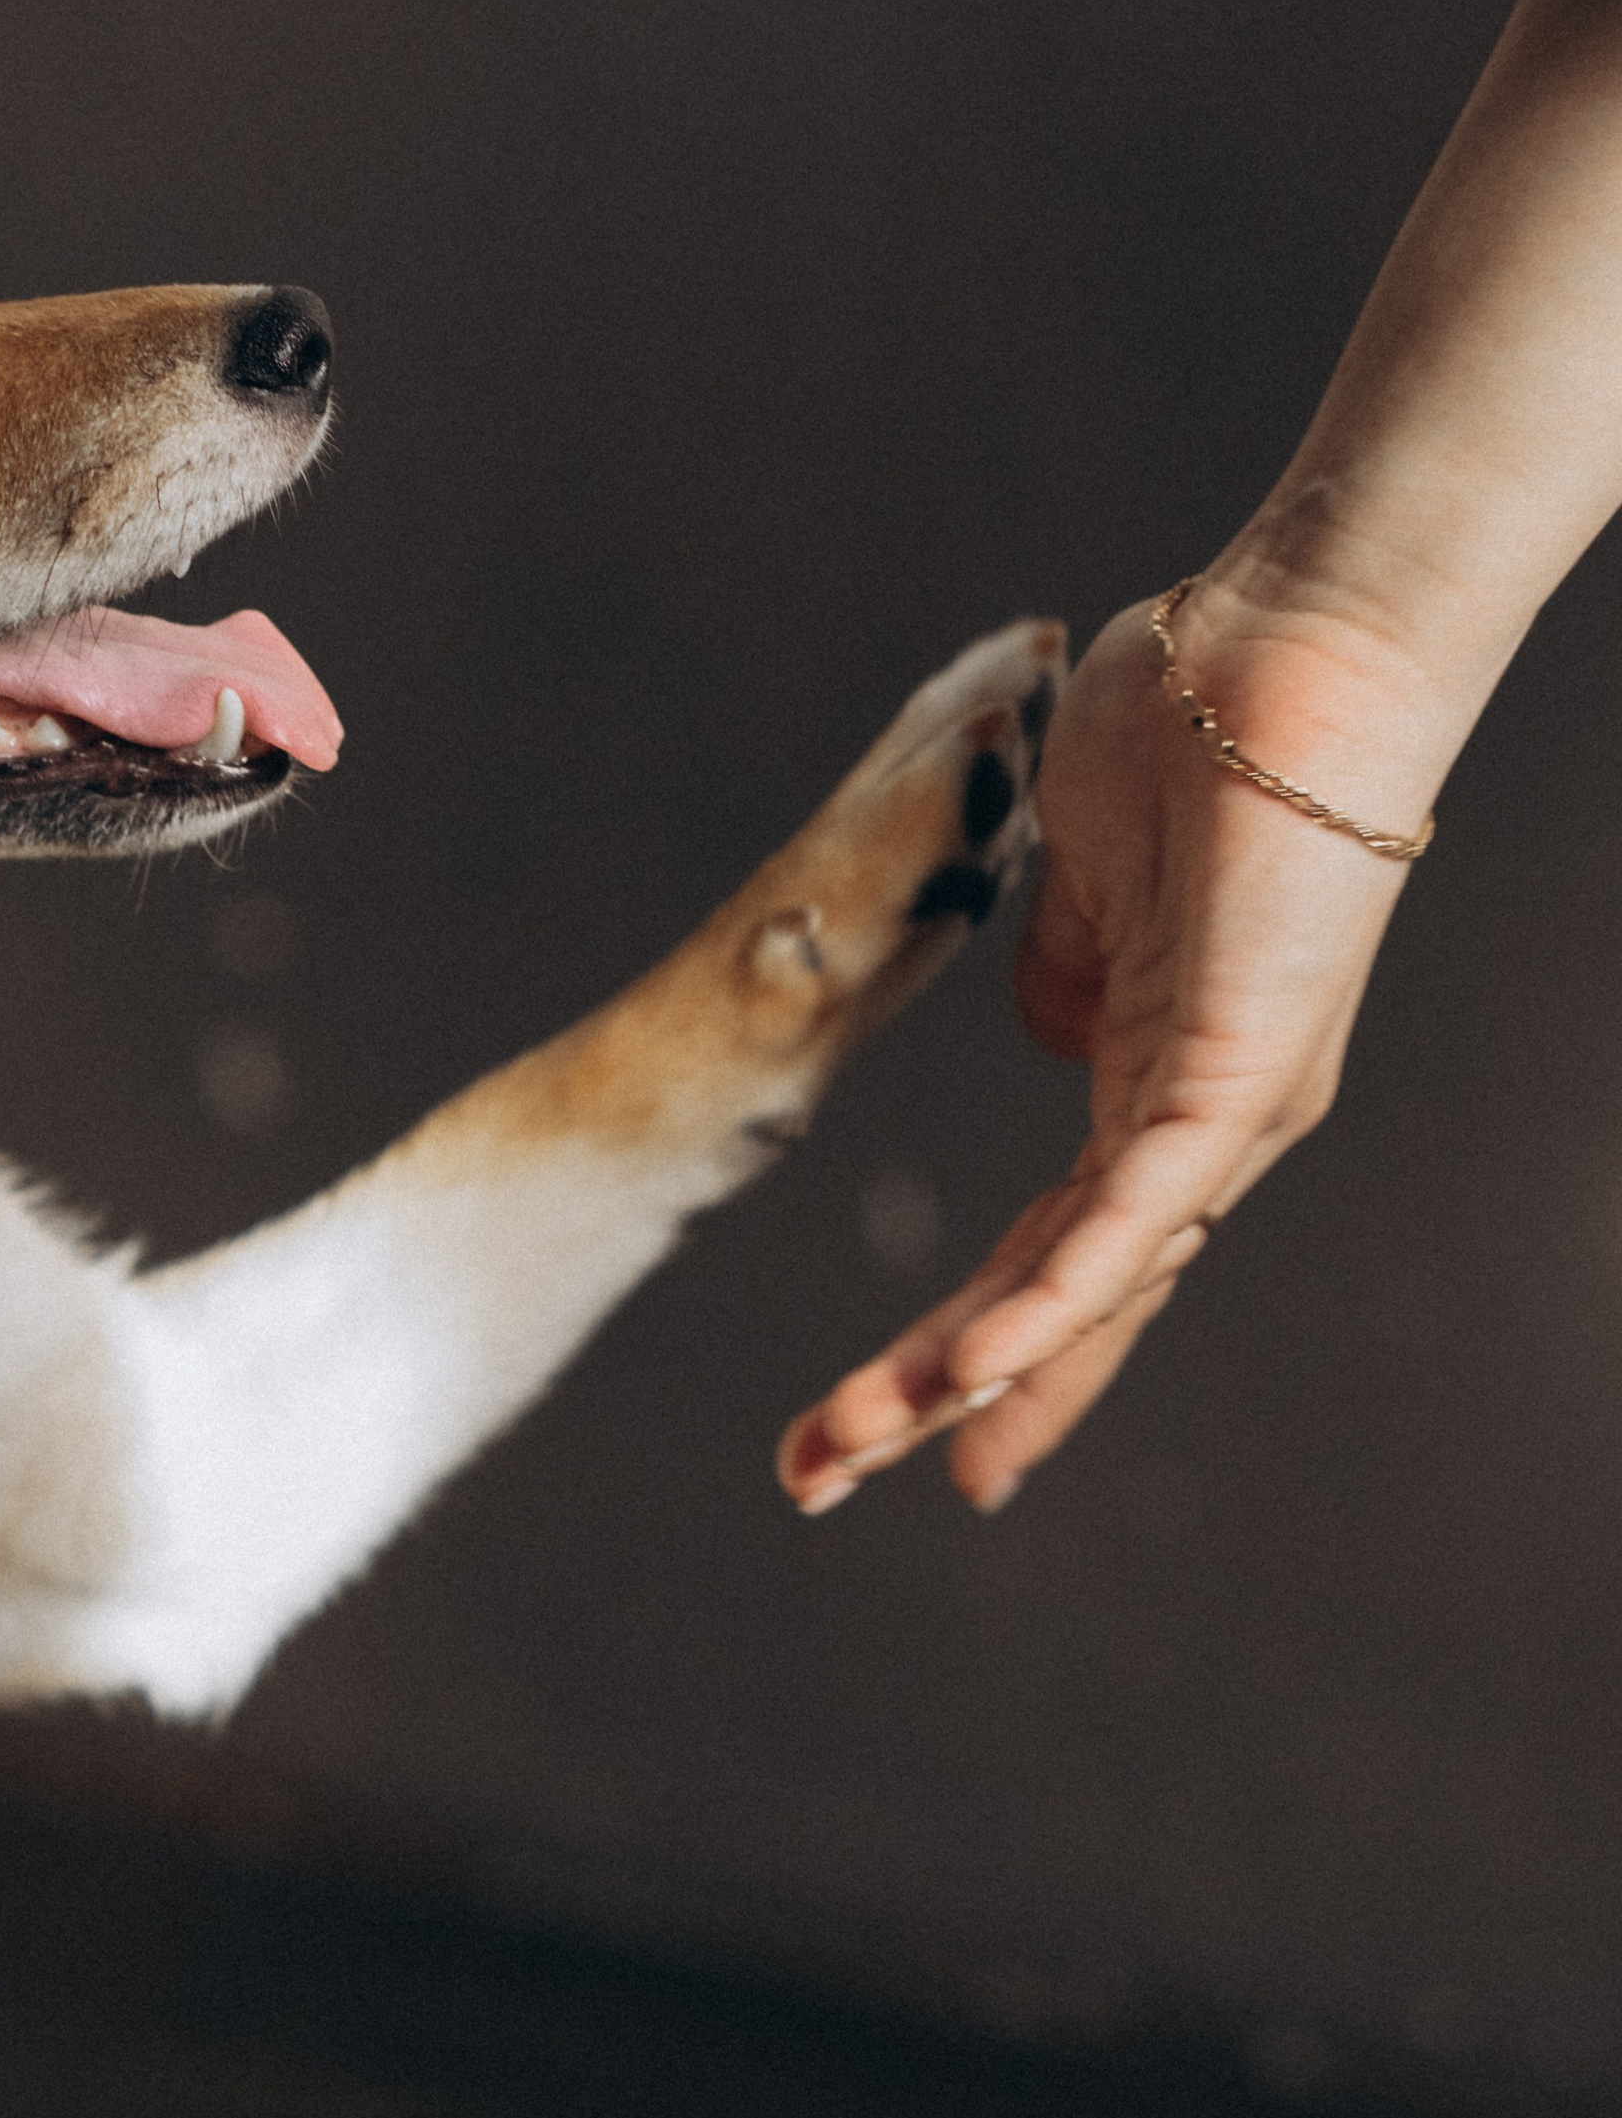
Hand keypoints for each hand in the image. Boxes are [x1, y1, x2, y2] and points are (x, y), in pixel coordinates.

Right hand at [776, 579, 1453, 1514]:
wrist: (1294, 639)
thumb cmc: (1196, 719)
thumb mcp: (1083, 870)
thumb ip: (1062, 966)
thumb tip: (1045, 1028)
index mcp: (1164, 1077)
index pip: (1058, 1247)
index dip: (982, 1344)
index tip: (906, 1428)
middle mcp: (1203, 1126)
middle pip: (1057, 1303)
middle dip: (936, 1402)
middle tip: (822, 1478)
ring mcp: (1223, 1112)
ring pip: (1081, 1286)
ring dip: (958, 1377)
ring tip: (850, 1447)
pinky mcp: (1233, 1077)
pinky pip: (1127, 1219)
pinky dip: (1049, 1308)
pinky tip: (972, 1379)